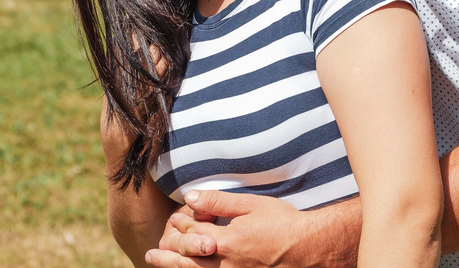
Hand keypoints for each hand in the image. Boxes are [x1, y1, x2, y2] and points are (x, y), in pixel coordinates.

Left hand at [145, 189, 305, 267]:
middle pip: (186, 261)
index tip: (175, 219)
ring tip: (160, 265)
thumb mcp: (251, 205)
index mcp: (225, 241)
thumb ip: (219, 201)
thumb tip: (190, 197)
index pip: (192, 233)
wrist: (307, 249)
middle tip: (151, 254)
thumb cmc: (283, 223)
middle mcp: (225, 264)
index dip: (182, 225)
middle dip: (168, 255)